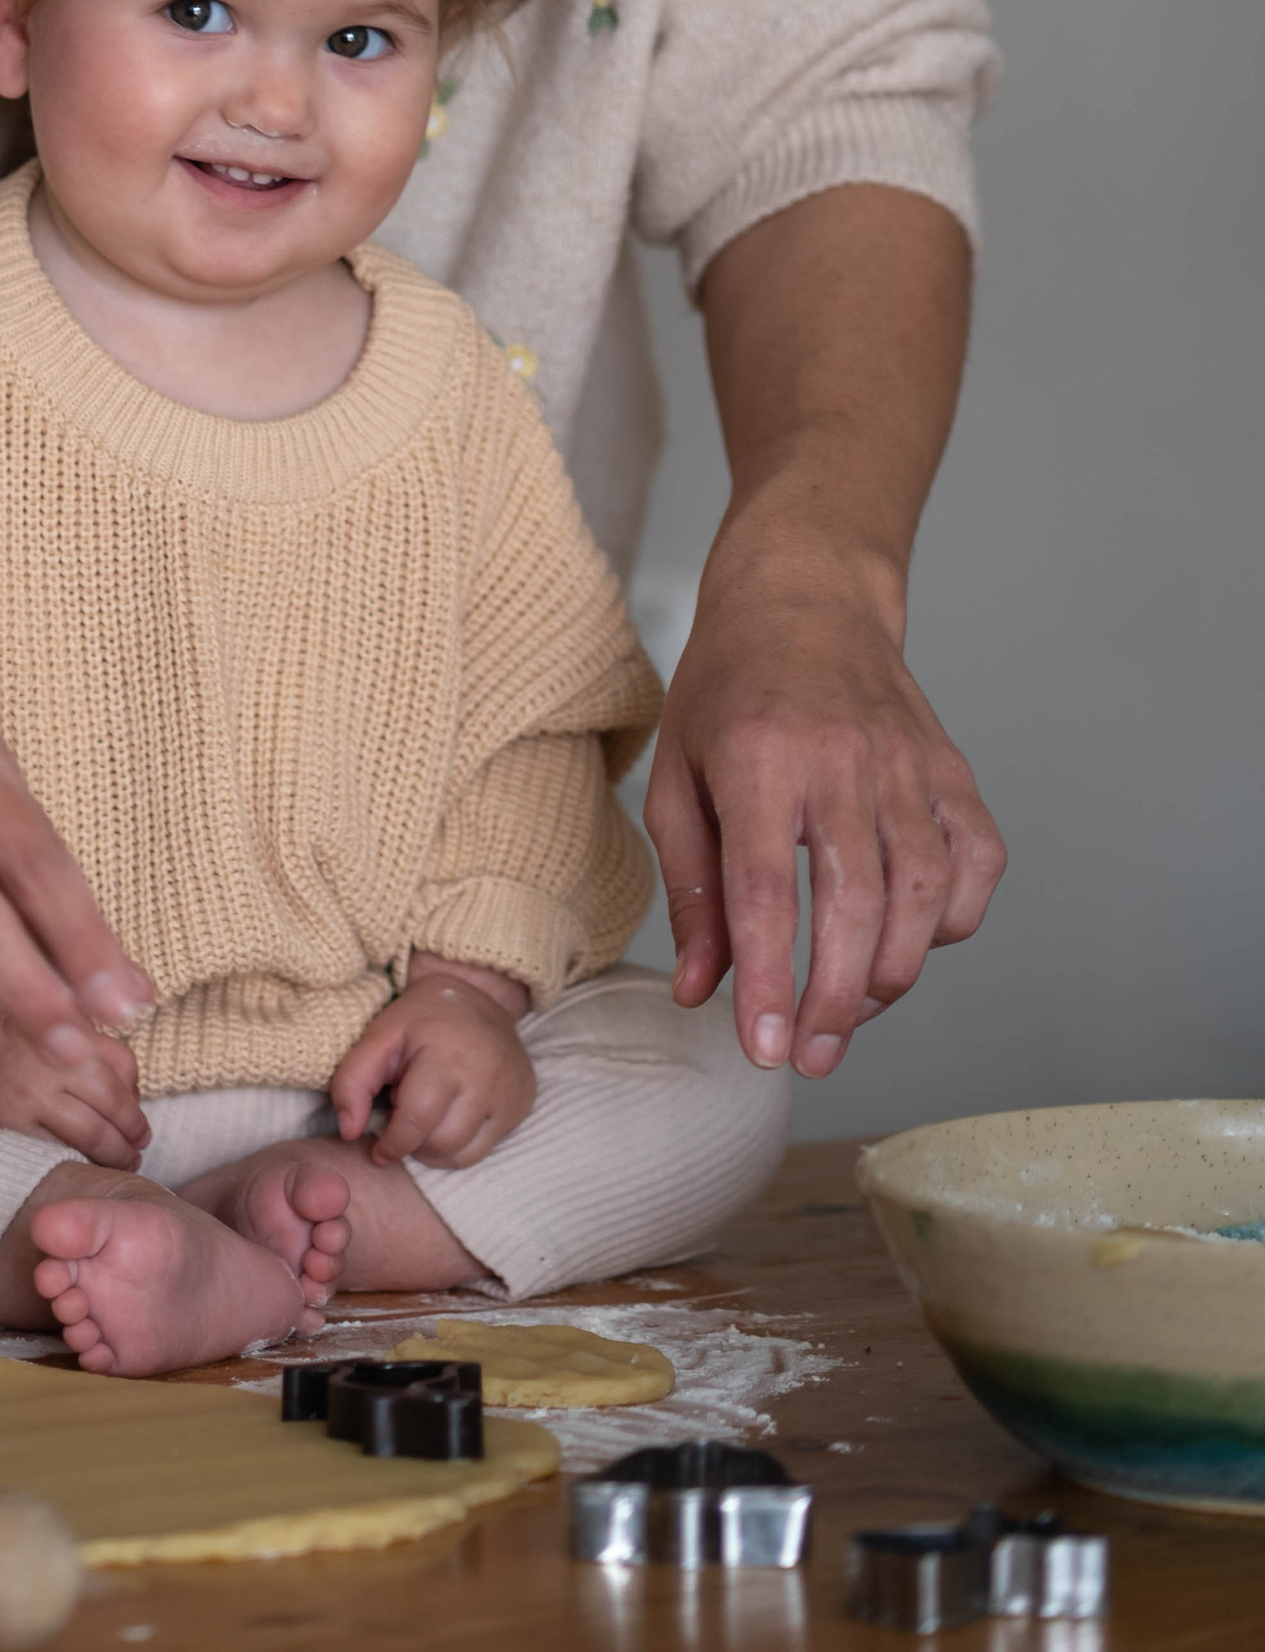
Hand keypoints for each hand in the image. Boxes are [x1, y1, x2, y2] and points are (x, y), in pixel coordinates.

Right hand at [0, 1023, 148, 1168]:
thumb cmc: (26, 1059)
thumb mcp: (61, 1035)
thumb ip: (102, 1051)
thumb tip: (137, 1094)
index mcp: (63, 1028)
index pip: (120, 1067)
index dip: (135, 1103)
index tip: (140, 1127)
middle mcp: (45, 1057)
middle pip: (110, 1101)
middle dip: (131, 1133)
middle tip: (137, 1149)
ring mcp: (26, 1093)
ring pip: (91, 1132)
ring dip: (115, 1154)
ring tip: (122, 1162)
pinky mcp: (9, 1127)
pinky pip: (59, 1154)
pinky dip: (80, 1165)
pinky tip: (86, 1167)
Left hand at [329, 962, 534, 1166]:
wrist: (479, 997)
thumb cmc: (422, 1020)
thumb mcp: (380, 1036)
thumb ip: (352, 1080)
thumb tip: (349, 1132)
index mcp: (446, 1053)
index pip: (417, 1120)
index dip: (392, 1143)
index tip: (377, 1148)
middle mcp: (486, 1076)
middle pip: (441, 1143)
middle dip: (412, 1143)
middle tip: (404, 1115)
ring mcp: (509, 1093)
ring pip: (462, 1154)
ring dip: (433, 1149)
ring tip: (424, 1116)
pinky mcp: (520, 1106)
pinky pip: (483, 1150)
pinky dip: (457, 1147)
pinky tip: (446, 1120)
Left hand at [644, 519, 1005, 1079]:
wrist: (804, 596)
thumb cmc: (727, 690)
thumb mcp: (676, 776)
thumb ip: (691, 889)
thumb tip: (701, 992)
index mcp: (757, 758)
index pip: (768, 891)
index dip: (769, 981)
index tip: (763, 1049)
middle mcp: (841, 759)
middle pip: (856, 904)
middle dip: (836, 1001)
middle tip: (810, 1056)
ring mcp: (907, 762)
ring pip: (924, 894)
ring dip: (892, 975)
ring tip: (850, 1013)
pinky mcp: (952, 770)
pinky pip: (975, 865)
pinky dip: (953, 923)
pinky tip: (910, 943)